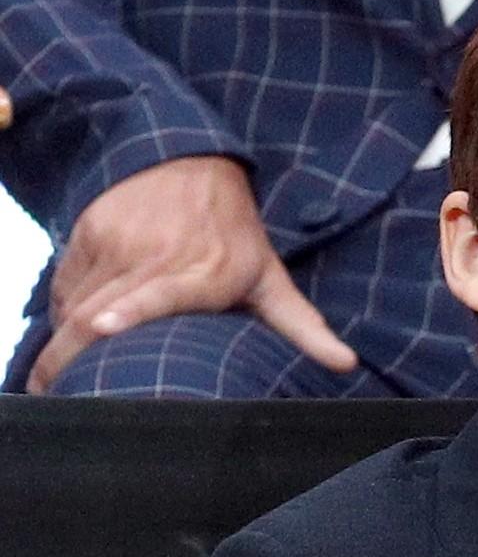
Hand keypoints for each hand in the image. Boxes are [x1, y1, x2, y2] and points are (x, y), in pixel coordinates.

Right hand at [30, 155, 357, 393]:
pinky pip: (65, 284)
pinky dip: (64, 309)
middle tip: (51, 394)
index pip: (160, 293)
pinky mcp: (91, 230)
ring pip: (74, 305)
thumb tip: (347, 365)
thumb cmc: (236, 233)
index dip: (128, 311)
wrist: (192, 161)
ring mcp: (121, 240)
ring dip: (63, 343)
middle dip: (65, 360)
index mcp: (205, 272)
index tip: (99, 328)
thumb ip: (302, 325)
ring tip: (61, 373)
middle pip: (96, 315)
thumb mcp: (269, 275)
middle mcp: (158, 255)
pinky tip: (72, 325)